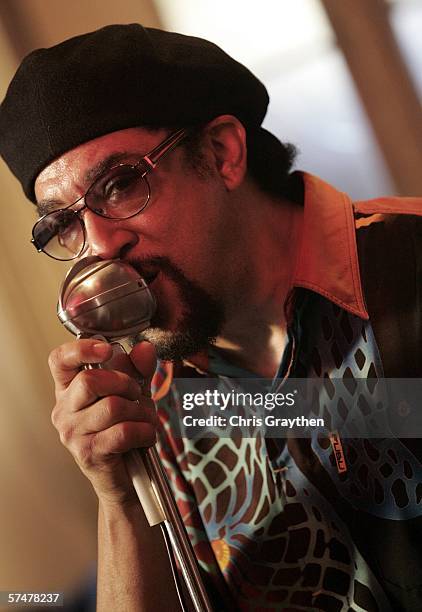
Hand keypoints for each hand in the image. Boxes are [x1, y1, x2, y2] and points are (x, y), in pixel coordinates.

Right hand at [49, 339, 156, 505]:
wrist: (126, 477)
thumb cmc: (124, 429)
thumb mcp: (133, 393)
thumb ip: (138, 368)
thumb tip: (145, 348)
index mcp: (69, 389)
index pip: (59, 360)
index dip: (81, 349)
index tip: (106, 350)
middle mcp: (64, 409)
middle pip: (90, 381)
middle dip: (125, 384)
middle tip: (137, 396)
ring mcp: (73, 433)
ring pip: (113, 406)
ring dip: (140, 412)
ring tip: (144, 420)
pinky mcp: (89, 453)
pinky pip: (123, 432)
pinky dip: (144, 432)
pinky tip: (146, 436)